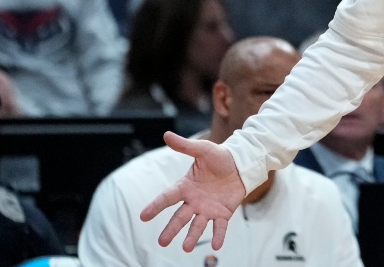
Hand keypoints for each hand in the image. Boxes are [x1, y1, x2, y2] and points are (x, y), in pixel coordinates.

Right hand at [140, 132, 245, 251]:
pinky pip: (219, 226)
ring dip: (192, 237)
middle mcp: (194, 201)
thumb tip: (166, 135)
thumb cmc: (219, 157)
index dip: (155, 206)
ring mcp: (207, 208)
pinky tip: (216, 245)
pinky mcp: (223, 213)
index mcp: (185, 186)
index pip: (167, 198)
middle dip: (171, 229)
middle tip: (162, 242)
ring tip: (186, 248)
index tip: (143, 216)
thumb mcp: (202, 149)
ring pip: (197, 225)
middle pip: (180, 217)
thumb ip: (185, 146)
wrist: (240, 163)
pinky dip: (218, 236)